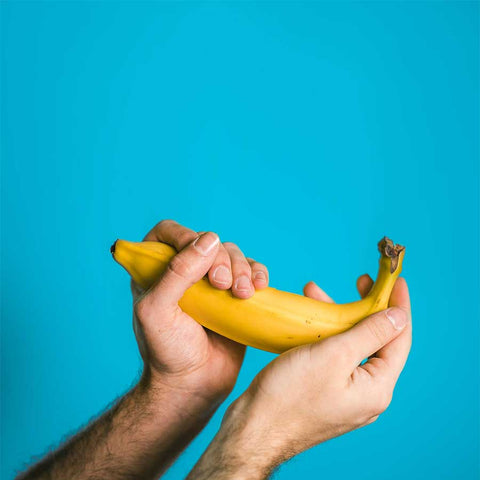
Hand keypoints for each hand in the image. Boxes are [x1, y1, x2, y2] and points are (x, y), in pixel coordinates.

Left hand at [132, 220, 269, 405]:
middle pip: (208, 242)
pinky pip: (251, 272)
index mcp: (157, 270)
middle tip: (221, 285)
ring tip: (242, 295)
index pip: (169, 232)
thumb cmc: (167, 351)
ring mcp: (212, 284)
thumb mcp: (157, 311)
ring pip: (233, 255)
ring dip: (242, 269)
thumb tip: (209, 240)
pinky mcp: (236, 296)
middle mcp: (185, 272)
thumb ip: (176, 272)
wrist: (193, 385)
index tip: (198, 254)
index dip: (185, 235)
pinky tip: (258, 289)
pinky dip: (258, 274)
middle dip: (220, 259)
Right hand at [188, 276, 411, 478]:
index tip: (396, 279)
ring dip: (338, 318)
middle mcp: (367, 394)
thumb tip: (399, 317)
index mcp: (377, 388)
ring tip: (316, 293)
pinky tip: (309, 320)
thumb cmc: (290, 394)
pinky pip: (335, 356)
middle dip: (365, 307)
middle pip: (376, 341)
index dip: (398, 305)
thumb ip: (370, 333)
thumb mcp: (334, 355)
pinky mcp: (326, 392)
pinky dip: (326, 334)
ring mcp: (346, 394)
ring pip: (352, 346)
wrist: (254, 427)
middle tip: (360, 281)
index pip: (398, 339)